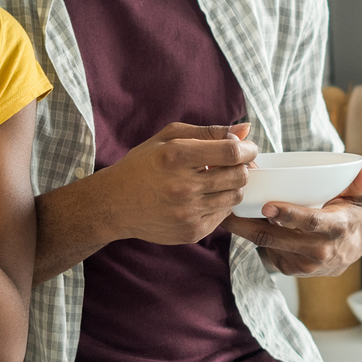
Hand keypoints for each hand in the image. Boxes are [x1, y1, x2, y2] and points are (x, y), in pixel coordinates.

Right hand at [98, 123, 258, 245]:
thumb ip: (208, 132)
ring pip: (234, 196)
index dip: (247, 148)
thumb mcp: (168, 138)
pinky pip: (223, 216)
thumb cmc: (142, 165)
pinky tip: (203, 197)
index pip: (231, 152)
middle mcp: (183, 187)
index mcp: (176, 157)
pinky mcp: (191, 232)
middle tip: (233, 164)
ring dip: (232, 186)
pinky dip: (220, 204)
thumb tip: (245, 129)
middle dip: (242, 167)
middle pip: (239, 176)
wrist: (114, 205)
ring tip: (216, 179)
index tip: (247, 148)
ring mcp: (187, 213)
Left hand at [224, 162, 361, 276]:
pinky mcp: (291, 270)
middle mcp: (320, 251)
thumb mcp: (358, 197)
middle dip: (251, 221)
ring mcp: (303, 265)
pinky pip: (265, 252)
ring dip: (244, 228)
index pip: (310, 222)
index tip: (267, 206)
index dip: (289, 215)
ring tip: (225, 209)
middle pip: (278, 236)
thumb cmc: (348, 215)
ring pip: (266, 244)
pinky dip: (249, 237)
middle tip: (230, 202)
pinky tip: (236, 223)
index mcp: (336, 229)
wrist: (348, 251)